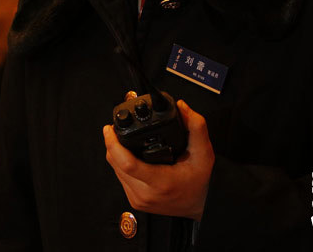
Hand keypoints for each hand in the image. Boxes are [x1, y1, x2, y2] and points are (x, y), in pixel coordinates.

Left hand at [103, 100, 213, 220]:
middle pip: (116, 164)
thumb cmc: (200, 180)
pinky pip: (120, 178)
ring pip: (115, 170)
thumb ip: (196, 127)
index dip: (113, 144)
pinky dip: (121, 164)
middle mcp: (146, 193)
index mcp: (161, 181)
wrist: (200, 206)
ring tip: (122, 140)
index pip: (127, 163)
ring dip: (115, 153)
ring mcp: (138, 199)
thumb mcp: (204, 152)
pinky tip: (129, 155)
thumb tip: (181, 106)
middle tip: (115, 129)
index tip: (109, 129)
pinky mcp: (135, 201)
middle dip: (112, 144)